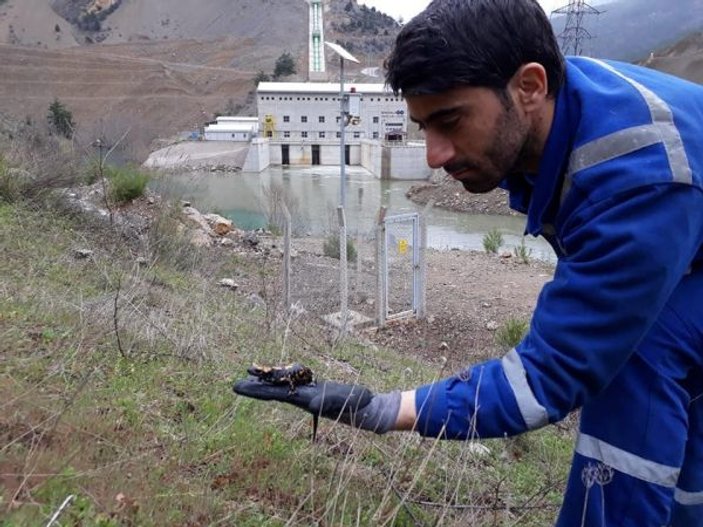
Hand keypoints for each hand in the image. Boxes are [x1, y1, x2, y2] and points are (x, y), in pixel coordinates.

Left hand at [233, 376, 399, 433]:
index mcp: (302, 399)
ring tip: (251, 373)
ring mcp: (307, 393)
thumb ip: (326, 401)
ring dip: (266, 380)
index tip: (237, 388)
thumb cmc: (354, 404)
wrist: (365, 407)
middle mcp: (301, 397)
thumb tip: (312, 404)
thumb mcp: (341, 401)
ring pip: (282, 385)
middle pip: (273, 390)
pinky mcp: (314, 389)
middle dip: (254, 387)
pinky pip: (294, 381)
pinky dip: (282, 375)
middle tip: (234, 385)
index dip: (255, 391)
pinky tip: (276, 374)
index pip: (273, 394)